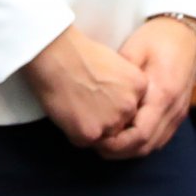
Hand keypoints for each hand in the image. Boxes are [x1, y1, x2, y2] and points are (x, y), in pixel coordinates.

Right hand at [22, 25, 145, 148]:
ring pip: (103, 137)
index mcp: (140, 86)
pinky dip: (73, 131)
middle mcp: (130, 107)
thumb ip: (124, 86)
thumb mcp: (116, 62)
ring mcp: (111, 122)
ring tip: (74, 106)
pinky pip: (83, 142)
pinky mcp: (90, 134)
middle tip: (85, 103)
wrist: (55, 55)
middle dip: (105, 120)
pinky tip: (66, 111)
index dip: (115, 105)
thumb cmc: (78, 53)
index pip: (134, 108)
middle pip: (121, 124)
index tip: (101, 97)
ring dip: (90, 128)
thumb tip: (117, 102)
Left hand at [97, 17, 195, 159]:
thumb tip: (99, 98)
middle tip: (96, 146)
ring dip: (129, 150)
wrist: (186, 33)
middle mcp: (173, 109)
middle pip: (145, 146)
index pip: (140, 134)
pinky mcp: (178, 113)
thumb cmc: (158, 38)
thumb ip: (120, 75)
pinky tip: (123, 137)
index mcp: (162, 93)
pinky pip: (159, 138)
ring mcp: (178, 113)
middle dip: (119, 151)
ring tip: (106, 144)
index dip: (117, 143)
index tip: (97, 140)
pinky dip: (140, 143)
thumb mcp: (134, 49)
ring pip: (153, 146)